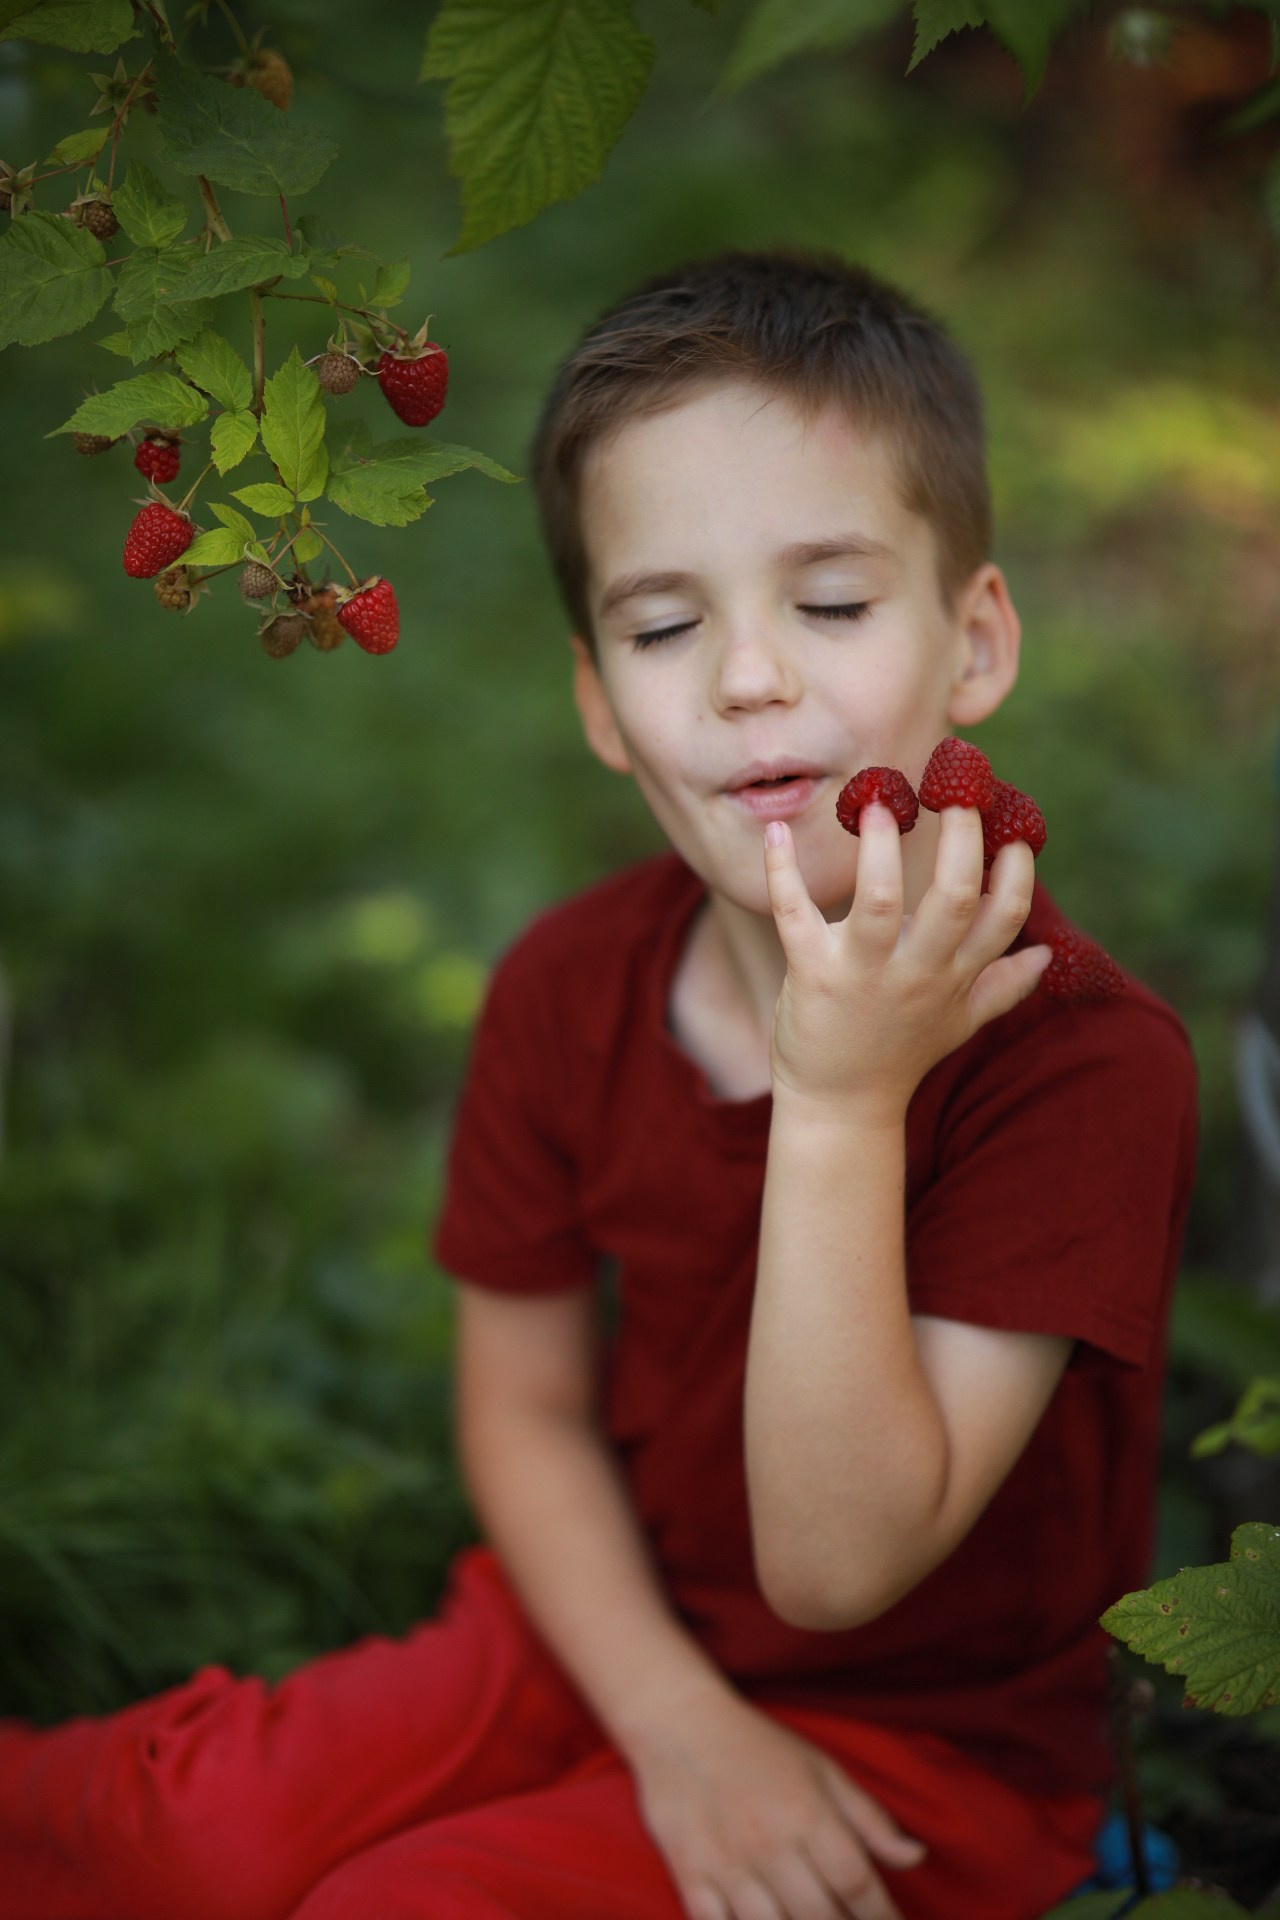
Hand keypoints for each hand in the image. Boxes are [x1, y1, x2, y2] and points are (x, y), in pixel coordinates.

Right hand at [627, 1684, 925, 1919]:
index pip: (858, 1885)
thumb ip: (868, 1818)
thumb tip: (915, 1857)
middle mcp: (770, 1844)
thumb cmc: (757, 1746)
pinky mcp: (690, 1876)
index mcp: (808, 1814)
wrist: (678, 1722)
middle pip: (821, 1919)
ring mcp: (728, 1864)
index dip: (884, 1918)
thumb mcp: (821, 1769)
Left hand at [763, 805, 1048, 1121]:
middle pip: (954, 898)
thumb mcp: (961, 1022)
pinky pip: (794, 916)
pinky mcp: (811, 975)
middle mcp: (917, 971)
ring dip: (879, 848)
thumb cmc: (899, 1054)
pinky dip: (781, 874)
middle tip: (955, 789)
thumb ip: (1003, 985)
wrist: (840, 1105)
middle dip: (961, 839)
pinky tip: (773, 835)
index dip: (1015, 867)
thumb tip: (1046, 954)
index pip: (1004, 915)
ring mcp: (863, 973)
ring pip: (881, 902)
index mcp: (956, 974)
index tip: (1013, 824)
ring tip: (876, 800)